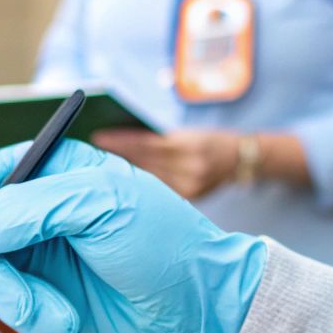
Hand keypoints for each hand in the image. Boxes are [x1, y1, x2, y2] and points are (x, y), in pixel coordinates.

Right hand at [0, 139, 266, 332]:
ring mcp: (38, 251)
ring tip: (60, 311)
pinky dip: (31, 316)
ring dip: (15, 299)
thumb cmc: (163, 241)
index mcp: (51, 168)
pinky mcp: (43, 292)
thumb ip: (29, 210)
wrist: (201, 306)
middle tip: (18, 295)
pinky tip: (69, 318)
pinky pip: (8, 305)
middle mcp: (37, 207)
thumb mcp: (101, 207)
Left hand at [92, 128, 239, 197]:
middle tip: (91, 152)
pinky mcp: (190, 198)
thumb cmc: (206, 140)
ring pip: (148, 180)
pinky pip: (158, 191)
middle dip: (116, 158)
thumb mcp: (185, 134)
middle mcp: (189, 167)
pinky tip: (123, 184)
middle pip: (144, 163)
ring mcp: (190, 186)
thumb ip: (157, 140)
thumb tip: (119, 143)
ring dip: (124, 174)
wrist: (241, 159)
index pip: (145, 143)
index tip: (96, 137)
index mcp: (187, 145)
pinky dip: (140, 187)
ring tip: (100, 168)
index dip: (119, 141)